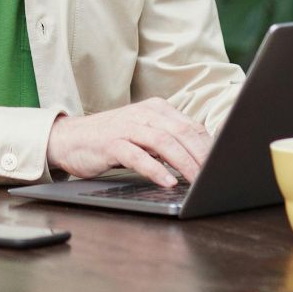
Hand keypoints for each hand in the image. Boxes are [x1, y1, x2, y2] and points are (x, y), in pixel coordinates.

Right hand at [45, 98, 212, 187]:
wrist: (69, 139)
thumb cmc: (111, 139)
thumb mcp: (144, 134)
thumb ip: (168, 141)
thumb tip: (201, 159)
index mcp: (156, 109)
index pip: (192, 126)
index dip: (210, 147)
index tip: (223, 165)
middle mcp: (144, 114)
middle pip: (182, 132)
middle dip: (202, 156)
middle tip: (215, 176)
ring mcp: (127, 127)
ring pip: (164, 142)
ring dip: (184, 163)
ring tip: (197, 181)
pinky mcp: (111, 143)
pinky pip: (138, 156)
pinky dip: (155, 169)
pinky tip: (167, 182)